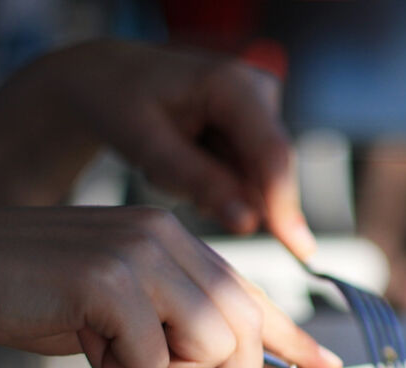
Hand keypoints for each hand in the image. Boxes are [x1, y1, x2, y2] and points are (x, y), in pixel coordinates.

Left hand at [0, 39, 316, 259]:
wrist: (107, 79)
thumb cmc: (118, 99)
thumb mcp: (146, 143)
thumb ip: (200, 181)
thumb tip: (249, 222)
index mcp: (233, 84)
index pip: (272, 154)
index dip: (285, 204)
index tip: (299, 250)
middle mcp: (258, 92)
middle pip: (270, 172)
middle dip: (229, 196)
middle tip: (169, 178)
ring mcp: (261, 112)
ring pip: (258, 181)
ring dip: (216, 191)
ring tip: (168, 164)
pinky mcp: (256, 131)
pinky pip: (247, 179)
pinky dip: (216, 186)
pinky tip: (184, 164)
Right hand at [0, 206, 338, 367]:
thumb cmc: (31, 294)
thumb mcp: (120, 310)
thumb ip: (175, 325)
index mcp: (175, 242)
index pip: (253, 293)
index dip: (295, 338)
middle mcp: (168, 238)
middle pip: (244, 327)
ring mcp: (140, 252)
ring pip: (210, 343)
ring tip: (114, 351)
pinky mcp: (110, 278)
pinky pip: (152, 357)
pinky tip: (84, 339)